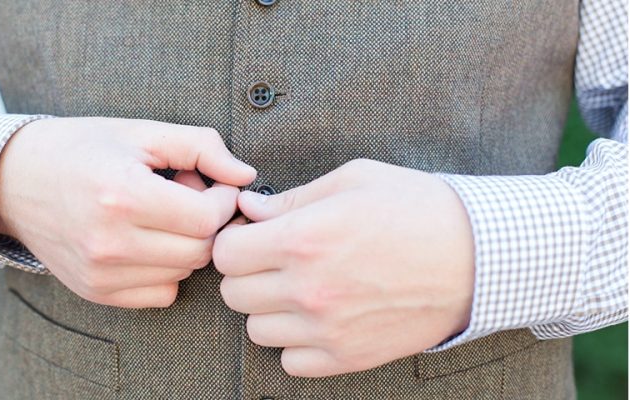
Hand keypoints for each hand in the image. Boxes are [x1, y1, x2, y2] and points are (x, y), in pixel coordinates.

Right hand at [0, 117, 255, 307]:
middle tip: (187, 196)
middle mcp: (110, 243)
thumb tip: (246, 176)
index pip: (206, 218)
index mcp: (123, 196)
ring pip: (184, 273)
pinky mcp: (96, 292)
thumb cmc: (81, 149)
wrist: (13, 180)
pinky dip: (167, 270)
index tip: (214, 183)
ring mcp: (100, 274)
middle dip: (207, 222)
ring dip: (187, 244)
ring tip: (161, 215)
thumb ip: (201, 147)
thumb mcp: (141, 132)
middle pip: (201, 250)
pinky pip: (162, 293)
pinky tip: (148, 241)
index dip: (223, 199)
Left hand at [213, 159, 473, 376]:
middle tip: (275, 260)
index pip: (225, 253)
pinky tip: (319, 317)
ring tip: (300, 288)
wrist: (479, 257)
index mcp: (303, 238)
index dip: (234, 241)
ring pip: (257, 329)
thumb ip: (291, 198)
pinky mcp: (348, 357)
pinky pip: (291, 361)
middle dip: (247, 273)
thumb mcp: (353, 181)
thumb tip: (248, 208)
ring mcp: (327, 329)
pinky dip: (296, 342)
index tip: (252, 236)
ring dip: (269, 309)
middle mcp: (308, 289)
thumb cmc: (417, 208)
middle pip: (233, 293)